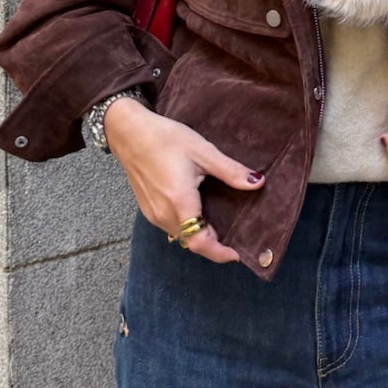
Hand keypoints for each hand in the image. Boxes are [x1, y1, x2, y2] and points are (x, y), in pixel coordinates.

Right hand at [104, 99, 264, 262]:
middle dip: (213, 243)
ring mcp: (152, 214)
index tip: (237, 254)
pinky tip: (197, 211)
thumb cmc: (165, 139)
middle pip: (191, 241)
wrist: (129, 133)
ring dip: (198, 234)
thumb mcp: (203, 151)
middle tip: (234, 234)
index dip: (219, 253)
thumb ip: (231, 171)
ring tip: (218, 222)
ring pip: (180, 236)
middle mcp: (163, 214)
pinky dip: (186, 226)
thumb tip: (258, 182)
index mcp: (180, 202)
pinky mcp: (147, 209)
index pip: (200, 242)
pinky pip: (170, 227)